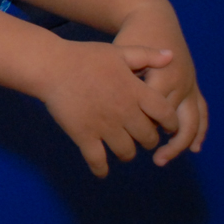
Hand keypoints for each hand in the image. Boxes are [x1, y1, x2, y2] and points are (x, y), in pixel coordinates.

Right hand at [39, 40, 178, 176]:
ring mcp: (104, 126)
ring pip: (126, 152)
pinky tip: (102, 171)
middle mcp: (124, 112)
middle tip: (143, 138)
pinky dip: (101, 169)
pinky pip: (97, 160)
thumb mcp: (118, 51)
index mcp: (135, 91)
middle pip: (148, 137)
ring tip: (123, 150)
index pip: (165, 114)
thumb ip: (146, 55)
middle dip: (149, 140)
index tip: (168, 126)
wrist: (52, 67)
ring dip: (127, 153)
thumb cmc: (85, 57)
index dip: (171, 123)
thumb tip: (171, 56)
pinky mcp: (84, 136)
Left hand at [113, 7, 208, 166]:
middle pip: (172, 121)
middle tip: (151, 158)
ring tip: (164, 158)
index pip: (153, 112)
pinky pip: (202, 111)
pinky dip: (200, 130)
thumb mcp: (121, 55)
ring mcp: (189, 85)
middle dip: (162, 140)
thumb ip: (119, 79)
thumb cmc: (131, 38)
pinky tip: (195, 148)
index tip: (128, 142)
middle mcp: (179, 82)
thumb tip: (107, 108)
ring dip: (180, 142)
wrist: (153, 18)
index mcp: (161, 76)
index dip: (141, 128)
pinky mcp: (194, 85)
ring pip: (190, 120)